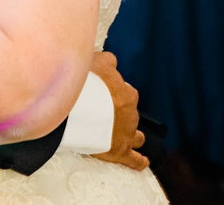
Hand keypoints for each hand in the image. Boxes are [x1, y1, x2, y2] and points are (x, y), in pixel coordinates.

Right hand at [88, 52, 148, 170]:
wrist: (79, 108)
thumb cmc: (86, 83)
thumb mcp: (98, 61)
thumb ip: (109, 61)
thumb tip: (113, 62)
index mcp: (127, 94)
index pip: (126, 92)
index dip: (115, 95)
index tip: (105, 96)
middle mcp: (131, 114)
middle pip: (131, 114)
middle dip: (123, 115)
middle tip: (107, 115)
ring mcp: (127, 134)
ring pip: (137, 136)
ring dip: (134, 136)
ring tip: (129, 139)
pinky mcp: (121, 151)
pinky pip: (135, 159)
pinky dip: (139, 161)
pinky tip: (144, 162)